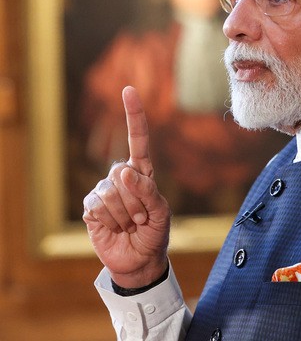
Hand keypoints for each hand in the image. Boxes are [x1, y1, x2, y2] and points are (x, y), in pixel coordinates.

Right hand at [83, 86, 170, 288]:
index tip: (128, 90)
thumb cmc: (155, 233)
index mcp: (143, 172)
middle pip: (122, 174)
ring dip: (124, 214)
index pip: (138, 139)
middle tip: (141, 217)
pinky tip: (115, 227)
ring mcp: (104, 190)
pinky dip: (110, 221)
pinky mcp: (90, 206)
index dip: (134, 115)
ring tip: (130, 224)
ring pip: (111, 193)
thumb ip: (147, 191)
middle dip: (135, 200)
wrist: (139, 259)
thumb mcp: (160, 212)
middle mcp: (121, 176)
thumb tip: (125, 171)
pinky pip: (98, 206)